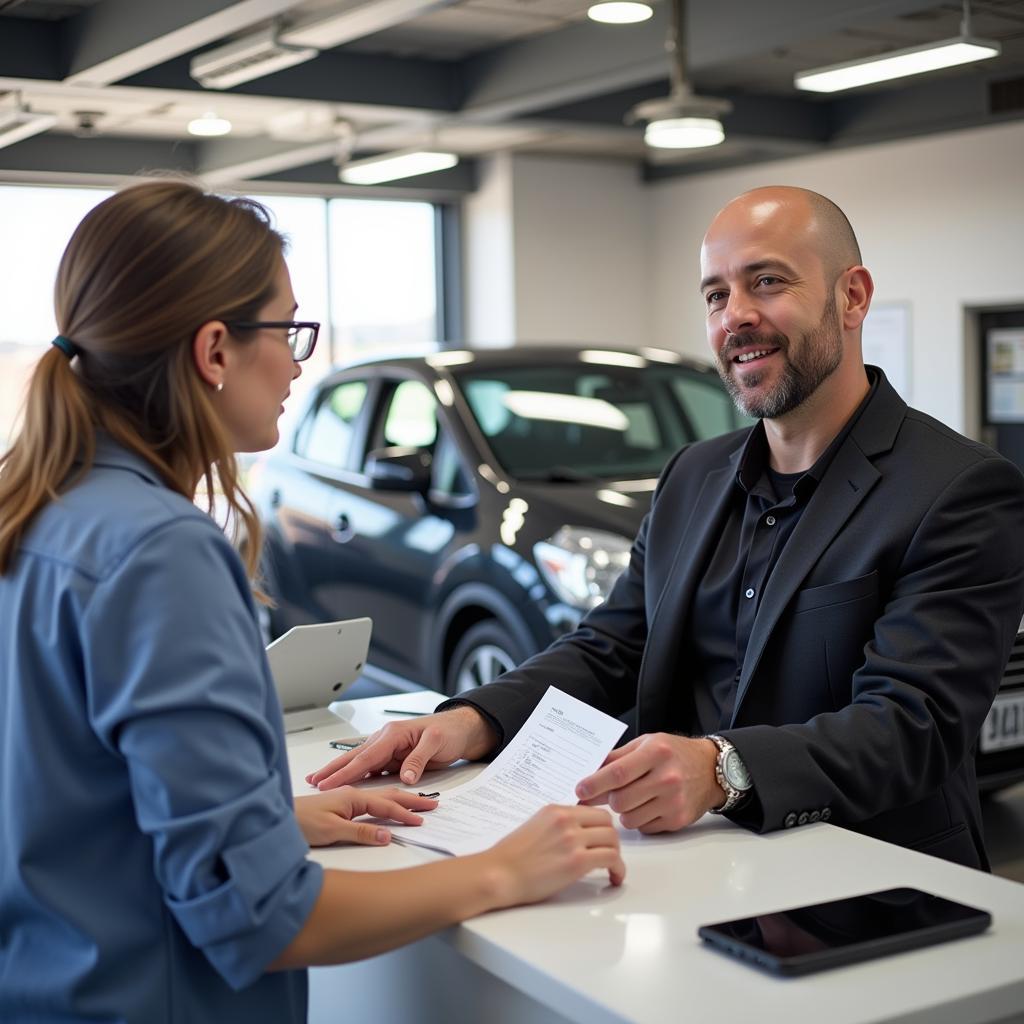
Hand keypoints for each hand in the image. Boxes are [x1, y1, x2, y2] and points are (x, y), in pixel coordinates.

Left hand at [294, 787, 438, 846]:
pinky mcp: (340, 806)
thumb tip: (387, 835)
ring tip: (415, 803)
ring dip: (399, 800)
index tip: (421, 820)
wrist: (276, 818)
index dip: (405, 814)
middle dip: (410, 801)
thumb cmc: (299, 822)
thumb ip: (360, 832)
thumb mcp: (331, 831)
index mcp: (352, 797)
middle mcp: (351, 794)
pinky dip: (385, 803)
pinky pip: (370, 802)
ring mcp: (346, 799)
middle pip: (387, 796)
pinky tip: (386, 806)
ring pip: (379, 798)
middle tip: (431, 805)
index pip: (386, 805)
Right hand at [305, 706, 498, 790]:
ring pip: (359, 762)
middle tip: (313, 782)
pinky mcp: (393, 755)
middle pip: (355, 757)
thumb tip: (405, 778)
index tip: (328, 783)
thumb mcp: (436, 743)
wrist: (460, 728)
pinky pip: (371, 767)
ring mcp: (388, 747)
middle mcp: (386, 739)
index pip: (365, 757)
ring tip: (320, 781)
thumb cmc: (449, 731)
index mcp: (392, 734)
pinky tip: (344, 781)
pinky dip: (355, 774)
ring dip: (340, 772)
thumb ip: (419, 759)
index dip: (346, 772)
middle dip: (333, 770)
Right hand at [478, 805, 624, 905]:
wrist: (498, 874)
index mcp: (556, 810)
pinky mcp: (577, 861)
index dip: (602, 827)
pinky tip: (614, 877)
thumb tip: (576, 833)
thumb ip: (557, 825)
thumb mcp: (535, 827)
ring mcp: (573, 839)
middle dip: (611, 840)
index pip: (594, 810)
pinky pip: (611, 859)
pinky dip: (619, 869)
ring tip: (612, 867)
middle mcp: (567, 820)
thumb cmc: (510, 858)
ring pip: (612, 840)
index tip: (603, 839)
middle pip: (607, 823)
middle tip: (608, 854)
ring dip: (616, 854)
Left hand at [574, 733, 723, 832]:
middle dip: (609, 799)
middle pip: (620, 800)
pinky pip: (644, 828)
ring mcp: (674, 802)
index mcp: (656, 753)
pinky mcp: (677, 820)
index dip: (595, 784)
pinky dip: (640, 819)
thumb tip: (589, 773)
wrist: (710, 769)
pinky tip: (649, 805)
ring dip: (624, 811)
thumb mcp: (646, 743)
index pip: (618, 773)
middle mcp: (667, 778)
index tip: (580, 791)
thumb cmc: (674, 753)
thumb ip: (618, 757)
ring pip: (629, 819)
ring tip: (634, 797)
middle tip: (611, 793)